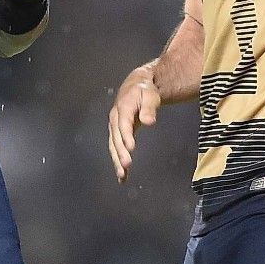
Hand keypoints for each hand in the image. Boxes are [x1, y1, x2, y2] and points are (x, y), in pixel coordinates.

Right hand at [108, 66, 160, 182]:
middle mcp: (116, 118)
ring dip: (117, 160)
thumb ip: (149, 108)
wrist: (136, 87)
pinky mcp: (118, 133)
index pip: (124, 123)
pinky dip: (118, 161)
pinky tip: (122, 176)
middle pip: (116, 137)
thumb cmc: (145, 91)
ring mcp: (115, 127)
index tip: (130, 148)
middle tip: (126, 165)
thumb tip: (149, 121)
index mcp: (123, 107)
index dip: (126, 136)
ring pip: (114, 145)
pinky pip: (116, 148)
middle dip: (120, 152)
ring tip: (122, 174)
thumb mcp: (150, 96)